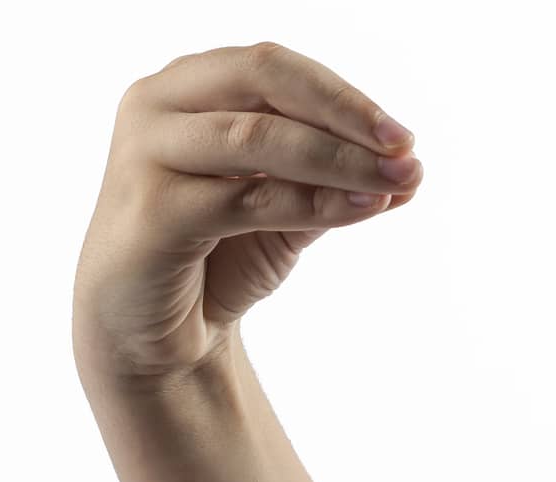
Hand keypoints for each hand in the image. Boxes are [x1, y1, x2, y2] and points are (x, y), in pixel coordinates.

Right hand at [72, 42, 421, 377]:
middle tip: (405, 148)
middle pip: (263, 80)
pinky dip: (312, 202)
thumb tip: (410, 171)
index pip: (272, 68)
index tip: (404, 136)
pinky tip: (362, 210)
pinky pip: (247, 199)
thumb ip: (334, 183)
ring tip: (396, 182)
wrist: (155, 340)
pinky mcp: (152, 212)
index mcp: (186, 88)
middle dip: (344, 114)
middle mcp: (157, 107)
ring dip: (338, 159)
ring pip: (258, 137)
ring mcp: (145, 155)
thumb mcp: (284, 211)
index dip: (342, 95)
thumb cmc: (216, 261)